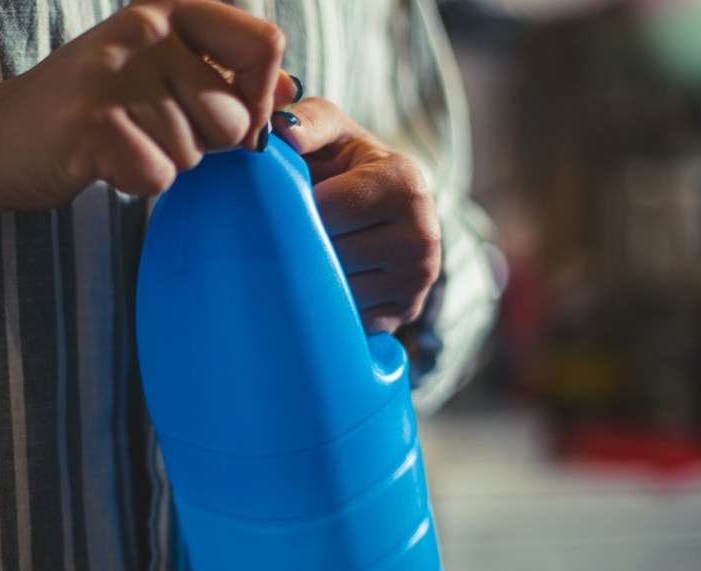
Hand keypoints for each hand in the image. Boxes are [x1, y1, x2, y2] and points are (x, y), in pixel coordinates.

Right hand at [0, 0, 297, 209]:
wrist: (0, 139)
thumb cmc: (93, 109)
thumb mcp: (160, 75)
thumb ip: (226, 77)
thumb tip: (287, 90)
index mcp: (166, 9)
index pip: (263, 43)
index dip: (259, 97)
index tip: (233, 117)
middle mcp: (143, 30)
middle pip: (233, 118)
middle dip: (203, 145)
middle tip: (152, 130)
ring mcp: (114, 75)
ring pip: (194, 154)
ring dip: (165, 162)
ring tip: (122, 140)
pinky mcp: (92, 125)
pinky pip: (158, 177)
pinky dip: (136, 183)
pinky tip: (106, 162)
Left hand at [273, 98, 440, 334]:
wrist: (390, 209)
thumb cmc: (349, 166)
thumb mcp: (334, 132)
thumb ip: (305, 122)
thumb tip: (278, 134)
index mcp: (405, 182)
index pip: (327, 210)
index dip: (298, 208)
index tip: (292, 202)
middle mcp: (422, 235)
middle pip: (331, 253)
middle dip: (305, 243)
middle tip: (300, 229)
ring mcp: (417, 281)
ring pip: (337, 291)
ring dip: (315, 276)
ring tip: (316, 251)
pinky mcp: (404, 314)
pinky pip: (347, 318)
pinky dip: (331, 304)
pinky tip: (331, 279)